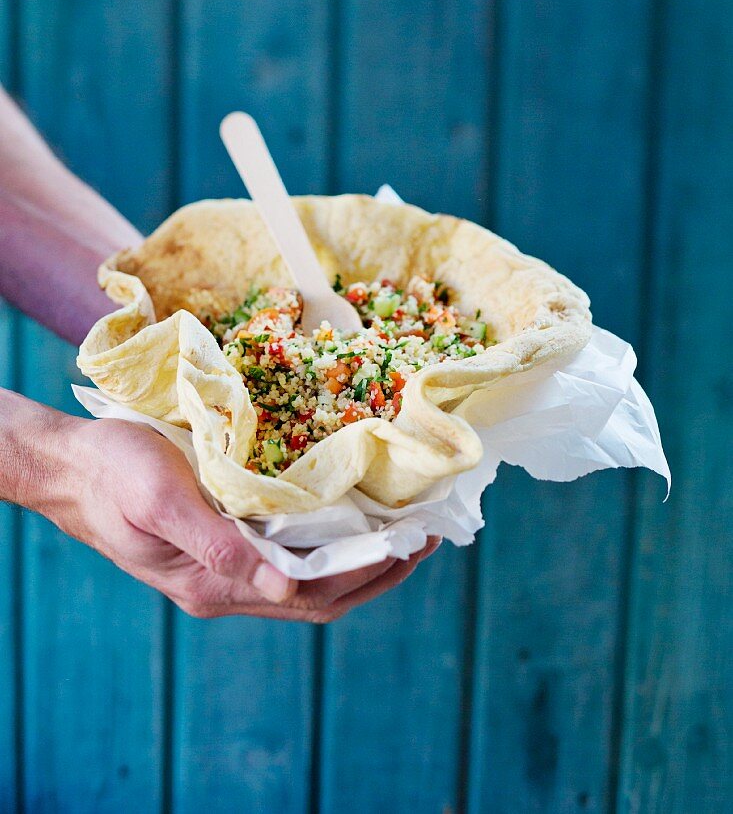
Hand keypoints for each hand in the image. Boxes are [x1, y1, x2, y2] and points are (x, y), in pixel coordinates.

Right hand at [6, 394, 438, 620]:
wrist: (70, 467)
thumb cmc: (112, 477)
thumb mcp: (162, 504)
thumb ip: (219, 548)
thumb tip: (284, 589)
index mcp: (215, 584)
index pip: (315, 594)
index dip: (370, 574)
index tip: (415, 543)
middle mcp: (228, 583)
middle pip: (322, 594)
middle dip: (379, 570)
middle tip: (429, 533)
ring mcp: (225, 565)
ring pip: (310, 576)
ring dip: (359, 556)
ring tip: (404, 522)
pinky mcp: (222, 539)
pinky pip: (289, 551)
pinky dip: (328, 538)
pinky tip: (349, 510)